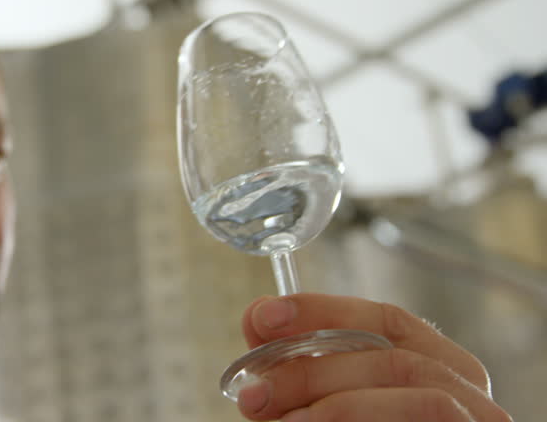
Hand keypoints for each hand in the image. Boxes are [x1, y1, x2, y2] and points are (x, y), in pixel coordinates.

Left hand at [236, 294, 512, 420]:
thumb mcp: (327, 411)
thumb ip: (301, 374)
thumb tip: (257, 322)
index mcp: (438, 372)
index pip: (386, 320)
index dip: (321, 310)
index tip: (261, 316)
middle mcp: (469, 397)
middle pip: (389, 355)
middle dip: (309, 367)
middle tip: (252, 392)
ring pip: (411, 386)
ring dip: (331, 400)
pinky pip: (424, 420)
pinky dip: (355, 417)